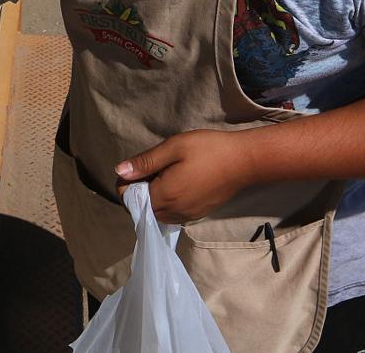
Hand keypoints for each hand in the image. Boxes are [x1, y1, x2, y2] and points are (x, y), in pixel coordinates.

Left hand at [114, 129, 255, 224]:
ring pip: (156, 213)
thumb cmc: (208, 150)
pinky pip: (172, 214)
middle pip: (141, 208)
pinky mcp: (197, 215)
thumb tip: (119, 172)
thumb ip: (145, 162)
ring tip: (165, 174)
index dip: (126, 183)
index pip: (129, 199)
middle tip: (153, 168)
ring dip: (153, 197)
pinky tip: (178, 182)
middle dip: (139, 191)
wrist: (244, 161)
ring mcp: (186, 216)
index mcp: (164, 196)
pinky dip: (167, 202)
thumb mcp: (173, 148)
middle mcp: (173, 212)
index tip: (138, 166)